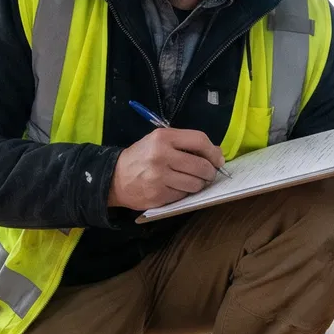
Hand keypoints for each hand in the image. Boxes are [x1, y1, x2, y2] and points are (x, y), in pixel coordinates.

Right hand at [108, 128, 224, 209]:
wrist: (115, 178)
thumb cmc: (142, 157)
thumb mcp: (159, 141)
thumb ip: (186, 144)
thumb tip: (216, 153)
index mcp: (163, 138)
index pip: (199, 140)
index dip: (213, 151)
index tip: (218, 160)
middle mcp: (161, 156)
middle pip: (201, 165)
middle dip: (210, 172)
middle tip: (208, 174)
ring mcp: (159, 178)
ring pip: (195, 183)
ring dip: (199, 184)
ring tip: (192, 181)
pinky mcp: (158, 195)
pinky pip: (183, 195)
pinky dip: (185, 192)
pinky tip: (177, 187)